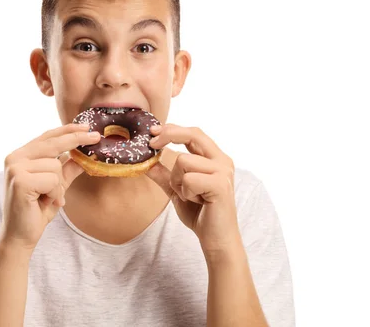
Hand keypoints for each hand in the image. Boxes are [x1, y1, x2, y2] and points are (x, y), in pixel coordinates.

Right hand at [0, 123, 99, 251]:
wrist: (20, 237)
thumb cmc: (36, 211)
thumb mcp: (56, 186)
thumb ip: (67, 169)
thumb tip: (84, 155)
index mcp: (20, 156)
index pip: (46, 137)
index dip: (67, 130)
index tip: (86, 127)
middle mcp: (14, 158)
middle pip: (52, 143)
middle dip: (76, 140)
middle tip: (96, 137)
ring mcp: (15, 168)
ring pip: (56, 165)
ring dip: (58, 186)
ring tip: (49, 199)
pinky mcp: (20, 181)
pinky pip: (52, 179)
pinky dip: (54, 193)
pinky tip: (45, 203)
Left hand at [146, 124, 239, 253]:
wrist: (215, 239)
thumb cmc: (200, 214)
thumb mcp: (176, 190)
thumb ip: (164, 175)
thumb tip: (146, 163)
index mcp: (214, 158)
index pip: (193, 133)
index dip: (172, 129)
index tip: (152, 132)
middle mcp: (222, 161)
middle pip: (193, 134)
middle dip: (169, 135)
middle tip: (152, 144)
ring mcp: (223, 172)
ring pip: (183, 161)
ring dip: (177, 181)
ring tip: (189, 195)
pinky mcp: (220, 185)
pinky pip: (188, 179)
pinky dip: (185, 192)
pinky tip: (197, 201)